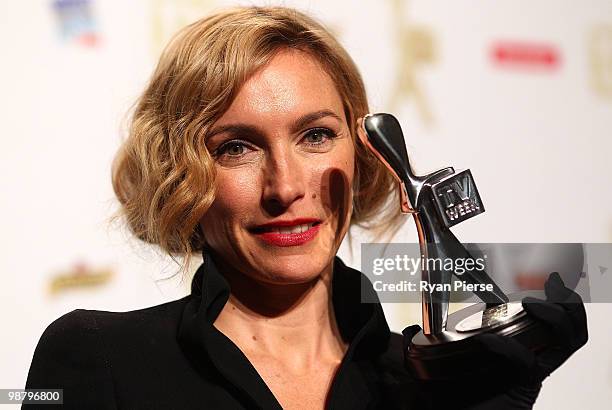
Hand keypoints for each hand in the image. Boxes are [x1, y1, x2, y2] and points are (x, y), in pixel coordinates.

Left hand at [401, 272, 587, 408]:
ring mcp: (530, 373)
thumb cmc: (454, 398)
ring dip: (556, 318)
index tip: (552, 279)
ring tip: (533, 305)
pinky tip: (487, 342)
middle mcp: (531, 358)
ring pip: (566, 343)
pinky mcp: (523, 389)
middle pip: (568, 329)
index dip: (558, 300)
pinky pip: (526, 364)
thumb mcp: (437, 364)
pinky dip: (509, 348)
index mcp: (518, 349)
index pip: (550, 322)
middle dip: (567, 304)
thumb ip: (422, 345)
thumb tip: (411, 328)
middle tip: (552, 286)